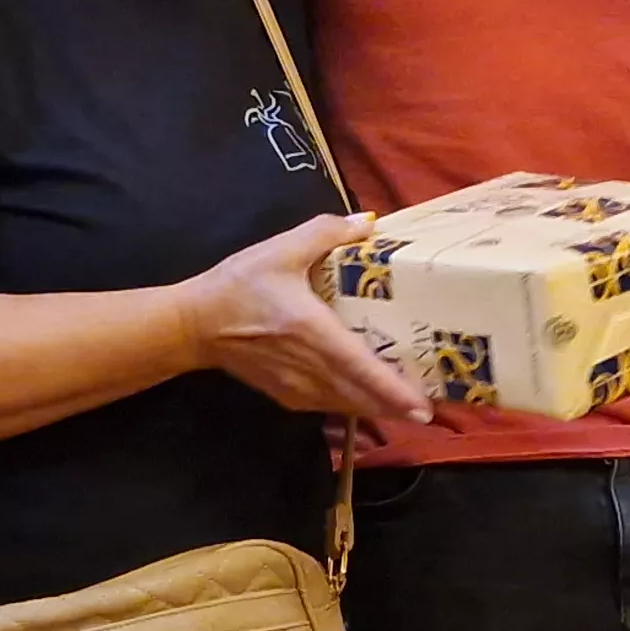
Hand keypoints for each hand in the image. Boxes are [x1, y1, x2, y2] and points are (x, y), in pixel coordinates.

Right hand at [178, 213, 431, 422]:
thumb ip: (325, 232)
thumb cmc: (238, 285)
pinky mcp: (288, 397)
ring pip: (348, 405)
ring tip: (411, 402)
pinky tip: (371, 397)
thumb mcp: (280, 249)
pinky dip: (355, 404)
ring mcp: (297, 388)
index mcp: (311, 331)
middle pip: (362, 397)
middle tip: (435, 403)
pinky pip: (331, 405)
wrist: (194, 324)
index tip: (423, 407)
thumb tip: (368, 223)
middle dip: (399, 405)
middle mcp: (308, 368)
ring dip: (380, 408)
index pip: (359, 366)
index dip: (393, 390)